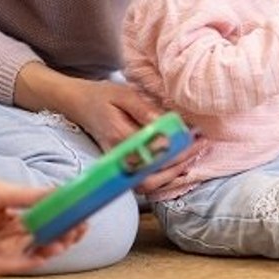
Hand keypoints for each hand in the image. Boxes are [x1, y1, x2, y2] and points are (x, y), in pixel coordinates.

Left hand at [0, 181, 86, 275]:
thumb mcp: (0, 192)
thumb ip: (30, 195)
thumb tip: (62, 191)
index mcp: (15, 219)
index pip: (48, 222)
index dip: (66, 220)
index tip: (83, 216)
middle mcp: (10, 237)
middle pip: (45, 239)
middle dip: (65, 236)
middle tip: (79, 230)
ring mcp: (0, 252)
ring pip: (33, 254)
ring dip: (52, 249)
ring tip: (63, 241)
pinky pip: (12, 265)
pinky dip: (30, 261)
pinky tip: (43, 254)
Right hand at [63, 80, 203, 195]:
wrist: (78, 103)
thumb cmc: (103, 96)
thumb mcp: (125, 95)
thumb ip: (145, 110)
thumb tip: (167, 125)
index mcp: (119, 136)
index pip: (153, 151)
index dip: (178, 147)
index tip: (196, 136)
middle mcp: (118, 156)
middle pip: (151, 175)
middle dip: (180, 164)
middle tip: (200, 146)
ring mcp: (118, 165)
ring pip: (146, 184)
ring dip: (172, 174)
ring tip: (193, 155)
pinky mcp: (120, 167)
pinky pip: (142, 181)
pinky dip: (162, 176)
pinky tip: (179, 162)